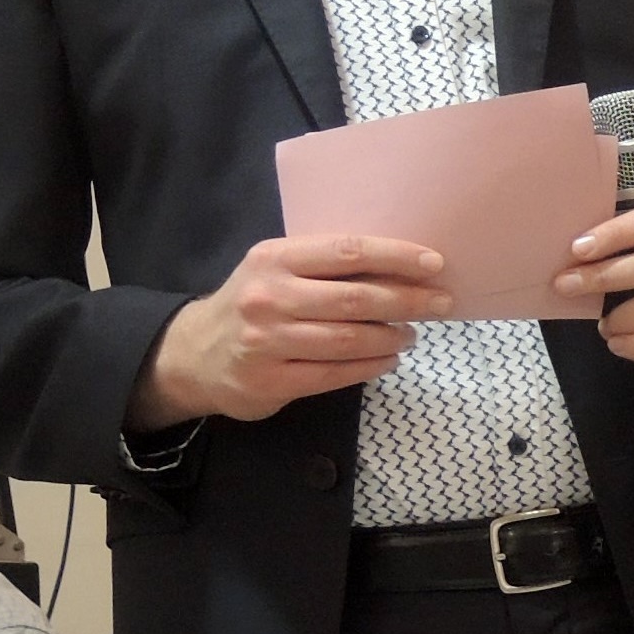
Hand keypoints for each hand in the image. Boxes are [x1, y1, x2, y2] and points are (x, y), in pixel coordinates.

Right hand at [128, 235, 449, 426]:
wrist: (193, 354)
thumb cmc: (251, 301)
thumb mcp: (275, 269)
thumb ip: (322, 265)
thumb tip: (396, 266)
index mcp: (275, 258)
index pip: (347, 251)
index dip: (395, 257)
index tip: (433, 262)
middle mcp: (270, 297)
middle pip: (355, 299)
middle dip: (407, 300)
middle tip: (440, 302)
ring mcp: (268, 342)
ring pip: (348, 341)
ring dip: (391, 337)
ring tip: (412, 333)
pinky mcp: (271, 382)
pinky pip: (333, 375)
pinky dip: (369, 367)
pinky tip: (388, 360)